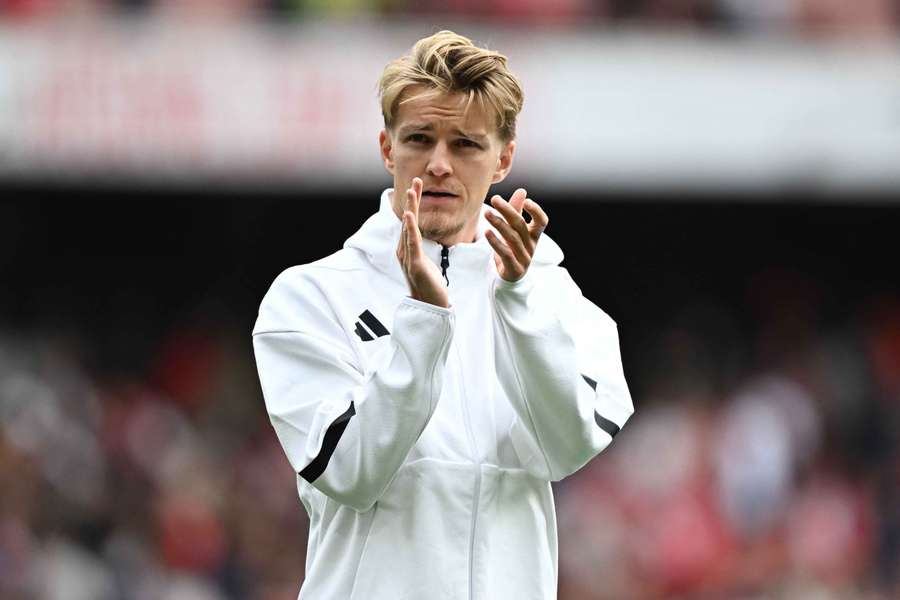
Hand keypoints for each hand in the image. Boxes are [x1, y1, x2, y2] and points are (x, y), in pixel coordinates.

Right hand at [396, 177, 449, 307]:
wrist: (429, 307)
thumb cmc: (428, 286)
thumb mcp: (424, 262)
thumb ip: (418, 249)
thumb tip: (417, 239)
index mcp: (407, 248)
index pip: (411, 221)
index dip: (414, 203)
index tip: (417, 186)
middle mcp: (404, 250)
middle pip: (408, 220)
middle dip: (412, 199)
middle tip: (416, 180)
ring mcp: (408, 257)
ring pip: (409, 228)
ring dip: (411, 208)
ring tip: (412, 190)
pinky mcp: (415, 264)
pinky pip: (412, 243)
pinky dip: (410, 228)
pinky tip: (409, 215)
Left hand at [485, 188, 548, 281]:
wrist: (510, 277)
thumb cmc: (513, 248)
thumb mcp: (515, 230)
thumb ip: (517, 211)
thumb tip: (522, 190)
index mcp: (534, 235)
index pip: (542, 221)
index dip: (536, 211)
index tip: (527, 201)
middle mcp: (531, 246)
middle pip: (521, 226)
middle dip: (508, 211)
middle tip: (495, 199)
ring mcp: (524, 258)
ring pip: (512, 238)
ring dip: (499, 224)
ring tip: (487, 213)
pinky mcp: (514, 268)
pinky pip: (506, 254)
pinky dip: (496, 242)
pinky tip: (487, 232)